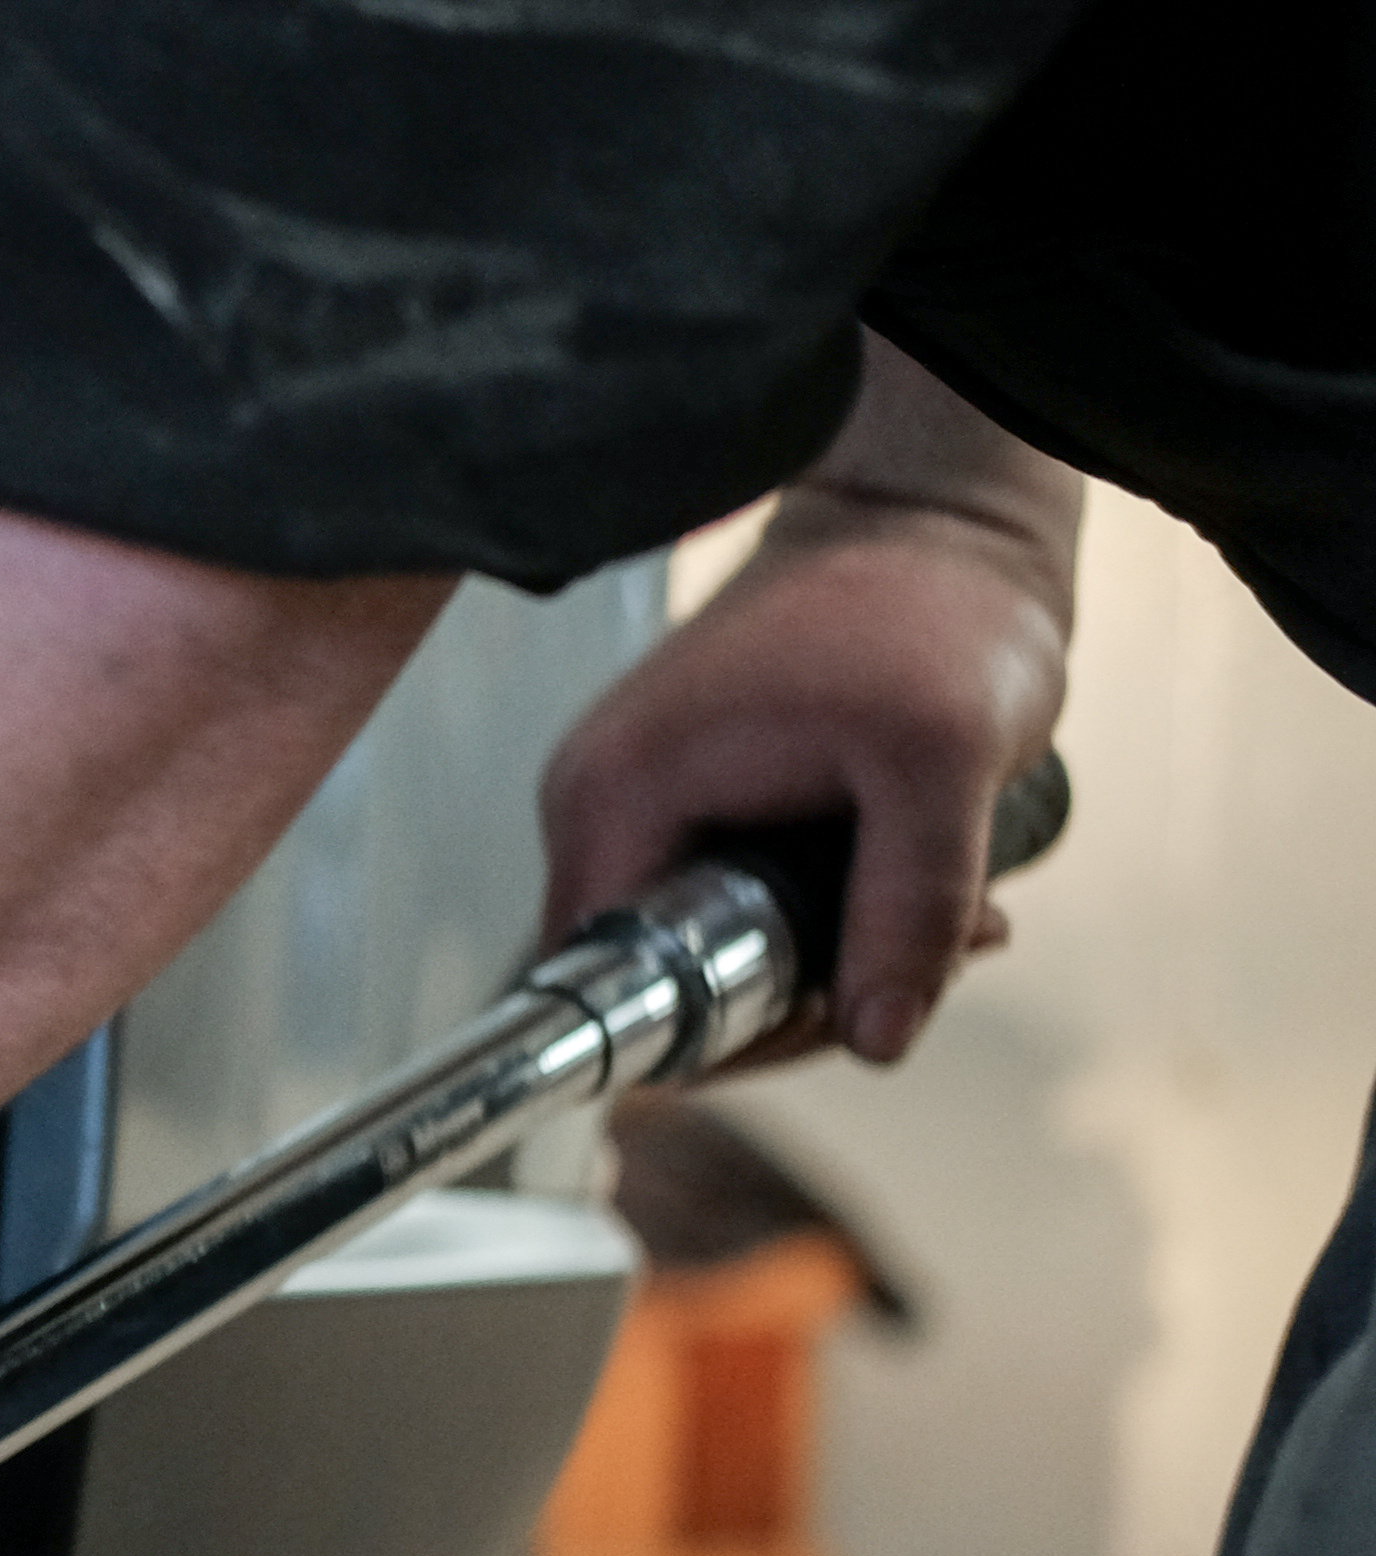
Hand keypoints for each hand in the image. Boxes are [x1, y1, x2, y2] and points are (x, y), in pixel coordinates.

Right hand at [537, 339, 1077, 1067]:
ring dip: (835, 957)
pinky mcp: (698, 797)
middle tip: (919, 960)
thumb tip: (881, 1039)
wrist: (933, 517)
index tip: (834, 1017)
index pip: (615, 988)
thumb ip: (908, 911)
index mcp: (618, 797)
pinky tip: (916, 882)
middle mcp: (607, 804)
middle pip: (669, 985)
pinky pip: (742, 904)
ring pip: (720, 951)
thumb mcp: (942, 768)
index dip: (724, 1035)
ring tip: (947, 917)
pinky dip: (833, 914)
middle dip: (804, 996)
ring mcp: (648, 801)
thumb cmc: (923, 604)